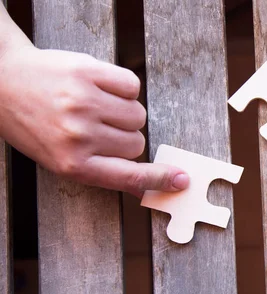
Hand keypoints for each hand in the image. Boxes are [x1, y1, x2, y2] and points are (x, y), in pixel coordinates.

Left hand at [0, 44, 188, 196]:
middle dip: (125, 137)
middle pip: (137, 143)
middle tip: (98, 129)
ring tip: (95, 106)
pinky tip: (100, 88)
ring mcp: (85, 103)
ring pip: (137, 115)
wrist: (1, 83)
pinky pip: (132, 87)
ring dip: (124, 112)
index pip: (130, 177)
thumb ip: (102, 170)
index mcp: (74, 165)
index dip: (159, 179)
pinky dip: (123, 88)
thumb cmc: (33, 126)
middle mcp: (80, 136)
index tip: (181, 180)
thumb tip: (147, 180)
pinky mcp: (88, 73)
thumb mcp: (61, 160)